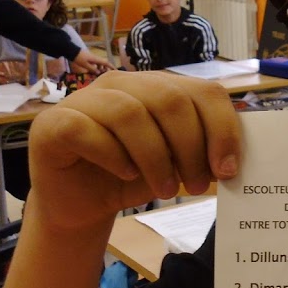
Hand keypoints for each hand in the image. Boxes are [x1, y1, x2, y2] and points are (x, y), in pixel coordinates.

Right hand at [28, 71, 240, 229]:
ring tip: (165, 189)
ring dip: (155, 157)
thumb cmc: (133, 176)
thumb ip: (202, 154)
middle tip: (195, 185)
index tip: (227, 169)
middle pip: (170, 100)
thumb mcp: (176, 165)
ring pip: (130, 113)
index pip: (203, 91)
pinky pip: (86, 130)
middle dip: (190, 147)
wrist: (81, 203)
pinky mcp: (53, 123)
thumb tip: (234, 162)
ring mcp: (84, 99)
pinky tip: (125, 174)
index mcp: (158, 86)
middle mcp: (122, 83)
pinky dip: (112, 155)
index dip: (221, 129)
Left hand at [71, 49, 114, 74]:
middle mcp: (96, 58)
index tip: (116, 71)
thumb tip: (99, 73)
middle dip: (107, 68)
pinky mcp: (90, 59)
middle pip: (104, 63)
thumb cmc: (79, 58)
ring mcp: (93, 58)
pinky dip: (97, 67)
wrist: (73, 52)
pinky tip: (94, 71)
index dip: (112, 67)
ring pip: (100, 64)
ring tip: (100, 75)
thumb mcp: (85, 65)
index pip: (107, 63)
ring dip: (101, 68)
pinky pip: (96, 64)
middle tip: (108, 75)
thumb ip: (92, 69)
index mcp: (97, 59)